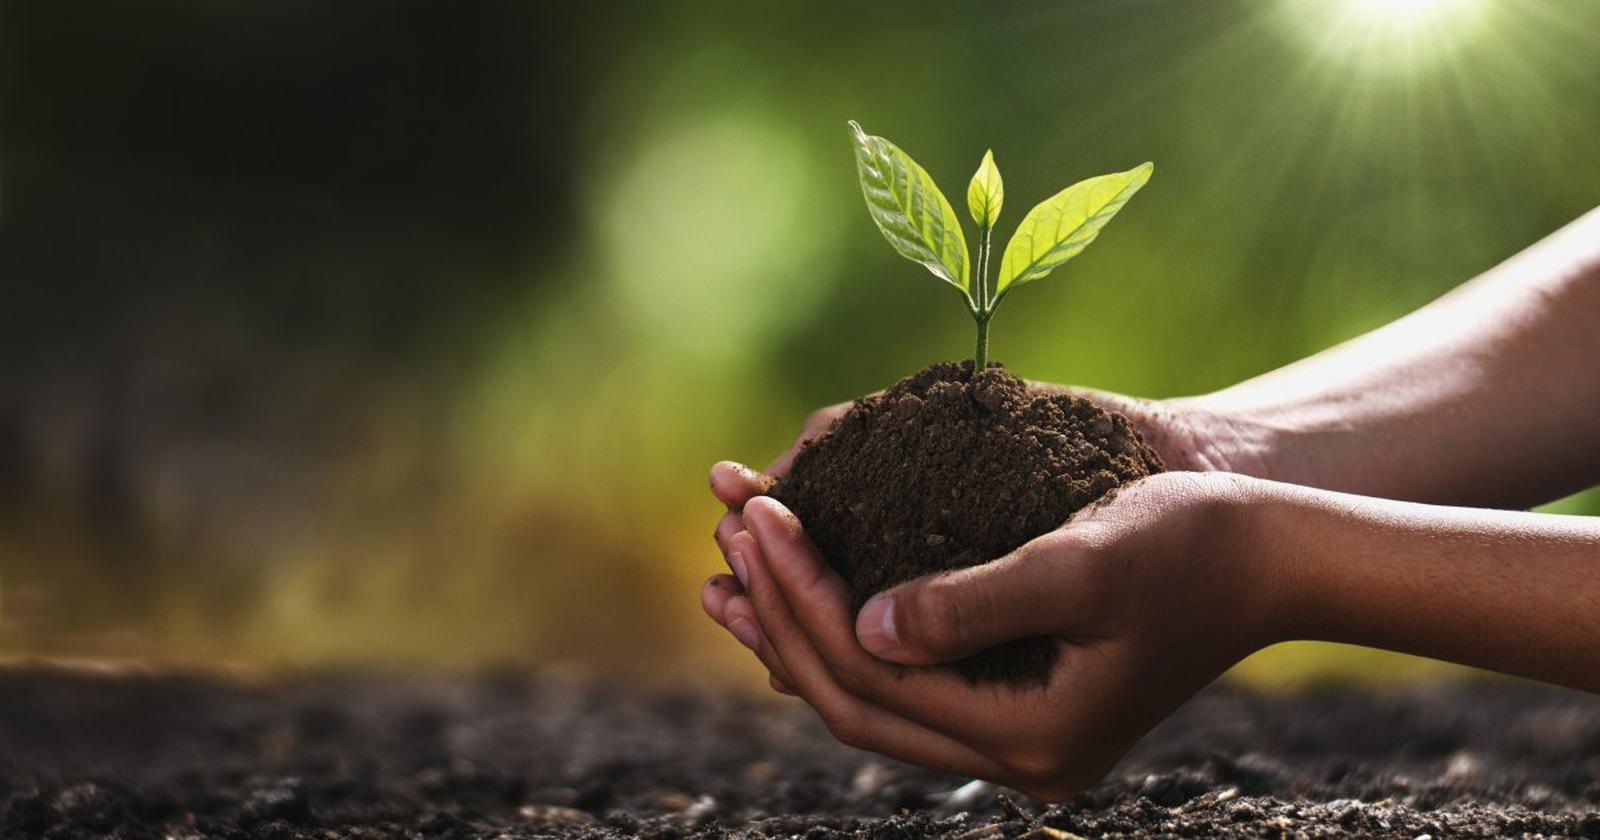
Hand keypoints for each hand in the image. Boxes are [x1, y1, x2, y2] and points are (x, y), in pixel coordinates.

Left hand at [702, 384, 1270, 694]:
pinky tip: (808, 592)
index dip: (801, 596)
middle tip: (727, 535)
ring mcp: (1016, 740)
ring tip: (732, 572)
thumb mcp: (1080, 563)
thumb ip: (970, 602)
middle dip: (782, 615)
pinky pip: (906, 681)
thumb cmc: (1188, 544)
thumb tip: (863, 625)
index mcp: (1029, 737)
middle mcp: (1015, 759)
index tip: (760, 515)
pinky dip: (847, 634)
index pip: (873, 673)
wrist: (1269, 555)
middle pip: (857, 699)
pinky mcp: (1018, 704)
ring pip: (874, 696)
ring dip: (799, 631)